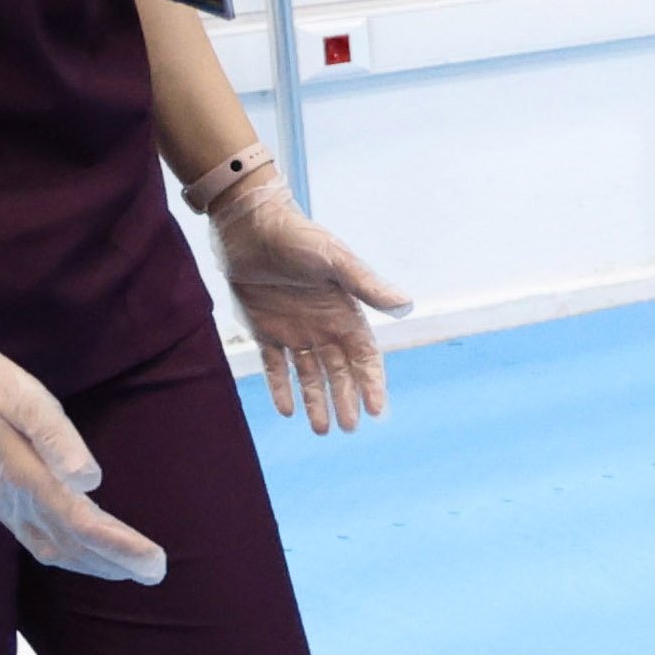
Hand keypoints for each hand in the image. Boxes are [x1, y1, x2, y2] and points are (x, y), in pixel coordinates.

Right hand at [0, 286, 167, 583]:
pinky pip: (34, 537)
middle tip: (156, 573)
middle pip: (68, 542)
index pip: (77, 522)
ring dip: (91, 562)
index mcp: (20, 473)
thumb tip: (90, 481)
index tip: (153, 563)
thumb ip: (55, 437)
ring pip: (49, 546)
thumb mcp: (21, 395)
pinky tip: (84, 552)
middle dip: (113, 562)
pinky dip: (66, 552)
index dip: (117, 547)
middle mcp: (8, 497)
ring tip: (131, 570)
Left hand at [205, 170, 414, 432]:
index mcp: (345, 312)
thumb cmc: (296, 237)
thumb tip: (406, 306)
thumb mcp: (334, 260)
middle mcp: (323, 325)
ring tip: (322, 431)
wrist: (248, 224)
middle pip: (339, 372)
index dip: (372, 383)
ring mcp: (294, 329)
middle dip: (345, 401)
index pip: (364, 357)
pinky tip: (287, 410)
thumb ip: (367, 285)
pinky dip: (281, 387)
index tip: (377, 411)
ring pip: (309, 375)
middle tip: (350, 429)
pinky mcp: (263, 329)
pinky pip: (275, 366)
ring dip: (317, 401)